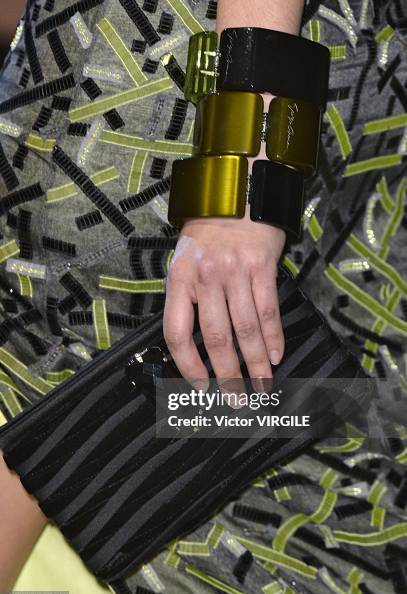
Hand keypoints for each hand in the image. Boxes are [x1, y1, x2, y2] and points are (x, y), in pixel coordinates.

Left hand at [163, 206, 285, 391]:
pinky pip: (268, 310)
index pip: (178, 333)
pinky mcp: (262, 267)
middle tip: (236, 398)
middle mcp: (206, 277)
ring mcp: (235, 272)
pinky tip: (275, 356)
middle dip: (228, 375)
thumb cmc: (208, 231)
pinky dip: (273, 337)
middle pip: (217, 338)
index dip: (188, 365)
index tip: (199, 385)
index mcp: (180, 278)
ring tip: (261, 386)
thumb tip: (194, 342)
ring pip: (247, 329)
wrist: (237, 192)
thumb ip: (187, 296)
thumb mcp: (184, 259)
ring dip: (256, 363)